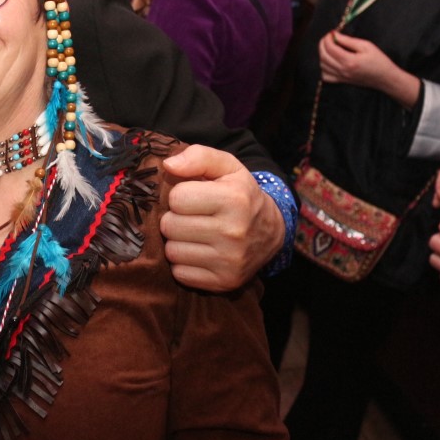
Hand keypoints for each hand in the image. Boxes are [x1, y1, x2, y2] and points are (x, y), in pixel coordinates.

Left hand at [159, 145, 283, 290]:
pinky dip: (184, 263)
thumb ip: (198, 156)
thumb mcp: (227, 167)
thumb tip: (168, 166)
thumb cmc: (241, 194)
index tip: (194, 196)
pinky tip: (200, 252)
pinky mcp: (224, 282)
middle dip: (175, 218)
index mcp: (234, 199)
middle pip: (170, 226)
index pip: (177, 198)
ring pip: (171, 251)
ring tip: (195, 234)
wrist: (271, 231)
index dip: (180, 195)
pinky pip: (180, 273)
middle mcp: (234, 232)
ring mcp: (230, 261)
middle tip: (192, 216)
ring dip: (178, 241)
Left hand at [318, 30, 419, 106]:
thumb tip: (335, 35)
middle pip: (323, 56)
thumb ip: (348, 40)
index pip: (330, 48)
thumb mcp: (366, 46)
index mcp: (349, 61)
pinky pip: (325, 76)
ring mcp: (341, 77)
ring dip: (323, 54)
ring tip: (330, 47)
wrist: (386, 78)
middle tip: (328, 37)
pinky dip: (324, 68)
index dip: (328, 38)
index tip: (332, 32)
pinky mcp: (342, 81)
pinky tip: (330, 61)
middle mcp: (343, 70)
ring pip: (322, 65)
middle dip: (323, 44)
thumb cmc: (379, 61)